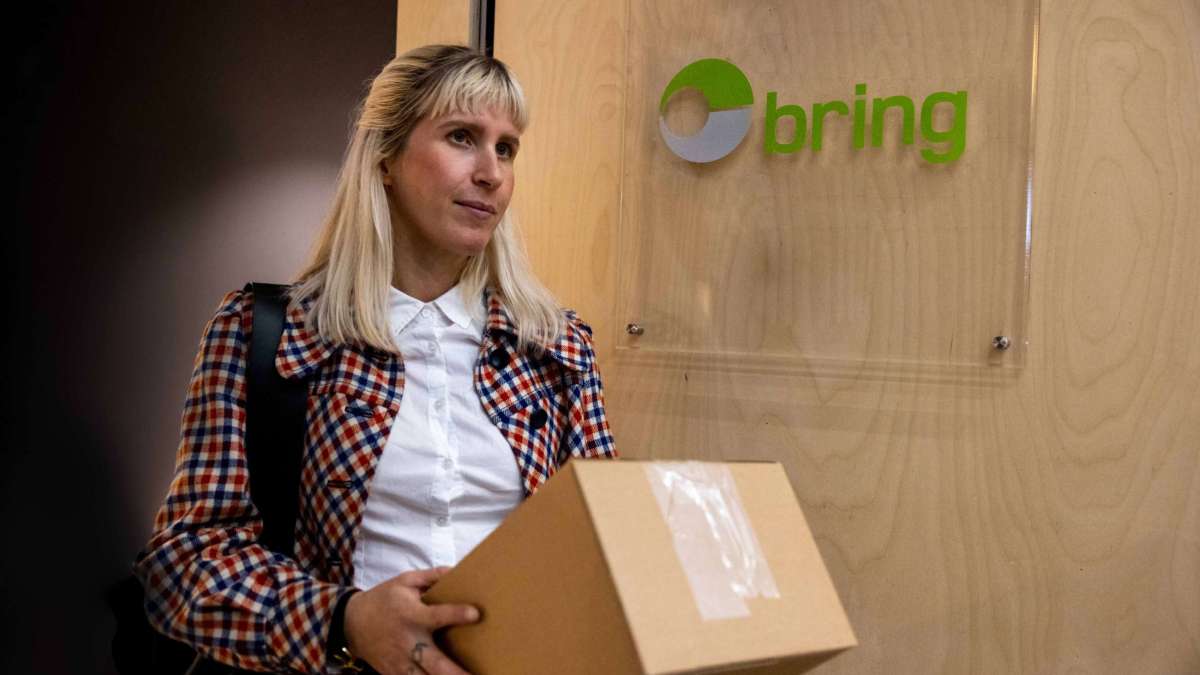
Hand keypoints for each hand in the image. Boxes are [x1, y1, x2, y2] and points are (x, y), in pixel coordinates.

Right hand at [343, 567, 479, 674]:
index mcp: (411, 615)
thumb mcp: (405, 581)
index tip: (475, 614)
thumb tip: (457, 570)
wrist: (352, 623)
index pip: (437, 616)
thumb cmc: (384, 599)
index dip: (456, 614)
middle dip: (455, 672)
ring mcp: (400, 662)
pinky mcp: (394, 673)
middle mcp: (408, 641)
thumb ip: (432, 576)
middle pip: (434, 662)